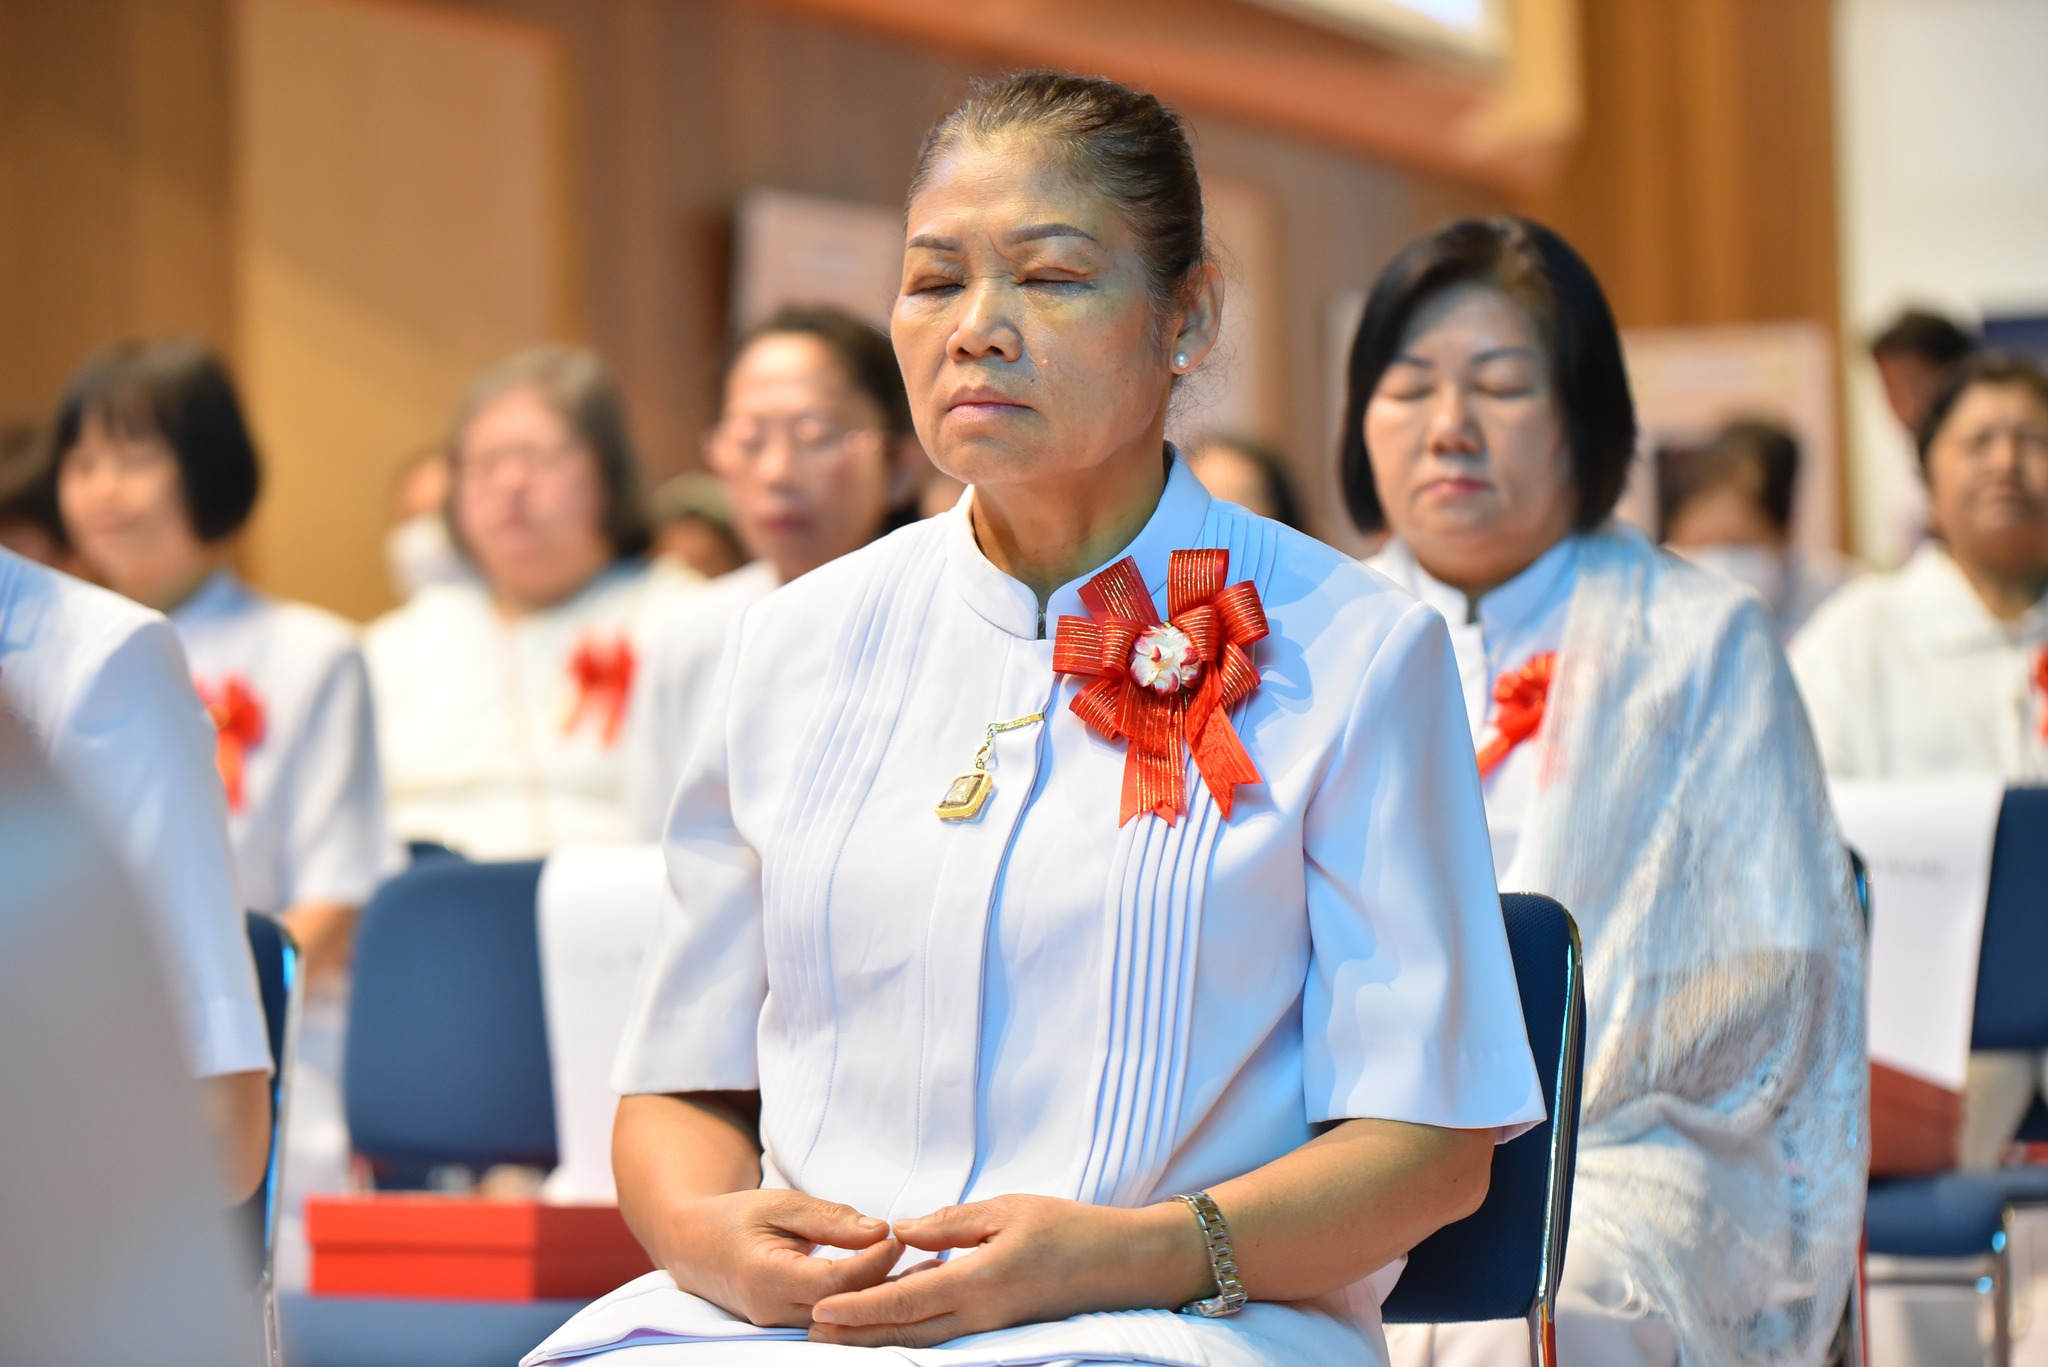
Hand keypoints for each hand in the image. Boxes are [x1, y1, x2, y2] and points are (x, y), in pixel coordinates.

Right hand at [663, 1188, 901, 1328]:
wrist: (691, 1245)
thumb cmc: (736, 1217)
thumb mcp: (781, 1204)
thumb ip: (830, 1218)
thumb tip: (880, 1231)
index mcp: (767, 1277)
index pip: (836, 1281)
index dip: (873, 1261)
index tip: (897, 1237)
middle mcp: (772, 1311)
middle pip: (844, 1307)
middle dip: (883, 1283)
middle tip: (917, 1256)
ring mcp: (776, 1324)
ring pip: (840, 1320)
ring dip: (874, 1296)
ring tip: (906, 1269)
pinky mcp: (784, 1326)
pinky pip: (829, 1320)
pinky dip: (855, 1301)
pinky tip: (878, 1281)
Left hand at [807, 1195, 1213, 1348]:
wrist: (1123, 1264)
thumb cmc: (1070, 1229)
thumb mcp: (1007, 1209)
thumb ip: (951, 1223)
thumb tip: (901, 1230)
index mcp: (978, 1283)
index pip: (904, 1301)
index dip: (859, 1309)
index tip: (820, 1313)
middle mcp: (980, 1315)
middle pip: (905, 1332)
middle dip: (856, 1334)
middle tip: (812, 1335)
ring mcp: (991, 1326)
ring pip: (922, 1338)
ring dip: (879, 1338)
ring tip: (840, 1334)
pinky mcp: (1000, 1326)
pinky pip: (946, 1333)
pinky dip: (912, 1329)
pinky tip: (894, 1318)